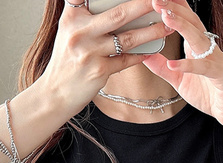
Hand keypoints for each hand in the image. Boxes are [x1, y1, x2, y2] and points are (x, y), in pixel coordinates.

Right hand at [41, 0, 169, 120]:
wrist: (55, 94)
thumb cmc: (67, 60)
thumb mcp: (69, 31)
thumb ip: (84, 14)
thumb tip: (117, 6)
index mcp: (71, 16)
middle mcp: (79, 31)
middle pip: (118, 13)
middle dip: (144, 4)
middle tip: (162, 0)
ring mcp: (89, 52)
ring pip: (127, 38)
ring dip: (151, 31)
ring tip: (167, 26)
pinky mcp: (98, 71)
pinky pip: (126, 60)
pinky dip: (140, 54)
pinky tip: (152, 50)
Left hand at [142, 0, 222, 130]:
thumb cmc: (210, 94)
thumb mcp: (180, 81)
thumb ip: (163, 68)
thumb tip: (144, 56)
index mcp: (198, 47)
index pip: (186, 20)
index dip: (175, 7)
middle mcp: (208, 49)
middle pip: (192, 22)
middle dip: (175, 9)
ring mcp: (216, 60)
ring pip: (199, 38)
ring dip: (182, 27)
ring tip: (165, 17)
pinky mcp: (221, 76)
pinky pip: (204, 68)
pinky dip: (188, 65)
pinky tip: (173, 64)